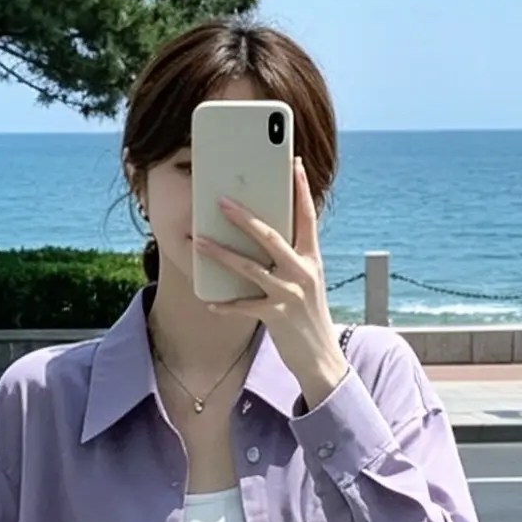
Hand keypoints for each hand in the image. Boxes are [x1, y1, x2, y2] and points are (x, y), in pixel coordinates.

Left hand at [193, 158, 348, 407]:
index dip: (302, 189)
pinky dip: (225, 304)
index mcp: (312, 258)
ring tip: (199, 241)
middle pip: (271, 236)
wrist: (322, 357)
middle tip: (222, 200)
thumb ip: (292, 258)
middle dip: (245, 217)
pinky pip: (244, 306)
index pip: (307, 216)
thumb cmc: (309, 315)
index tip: (294, 163)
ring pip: (250, 268)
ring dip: (222, 254)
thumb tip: (265, 234)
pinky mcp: (277, 317)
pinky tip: (209, 301)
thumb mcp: (308, 281)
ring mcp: (290, 294)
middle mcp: (303, 272)